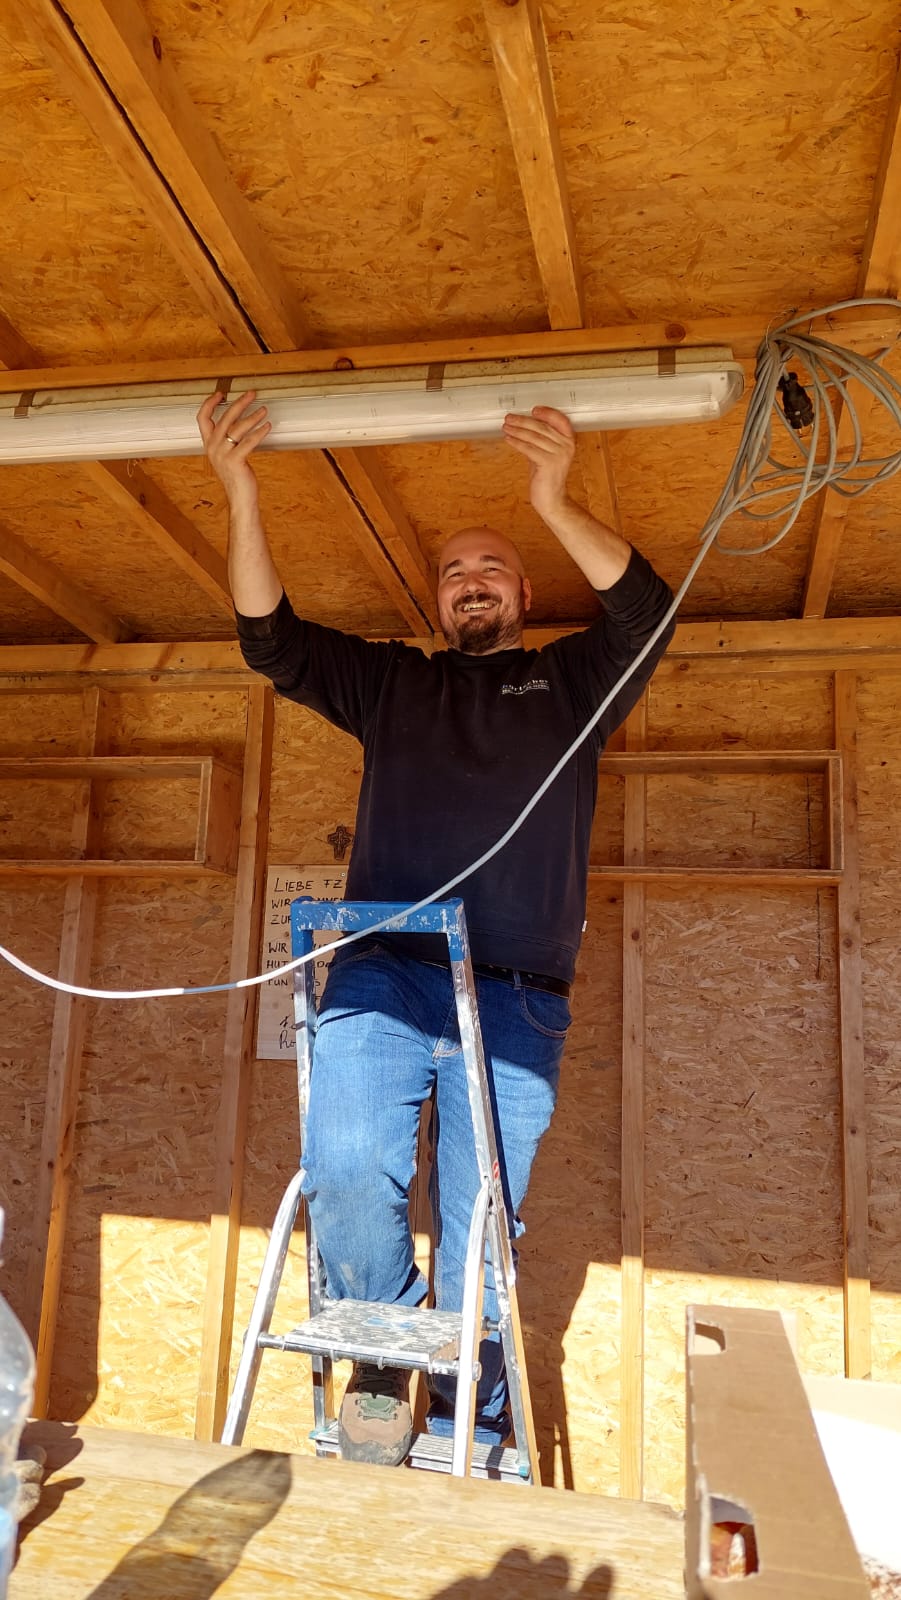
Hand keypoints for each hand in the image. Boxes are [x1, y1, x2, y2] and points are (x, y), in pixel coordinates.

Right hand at [196, 390, 270, 502]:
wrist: (239, 498)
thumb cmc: (236, 476)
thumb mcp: (227, 455)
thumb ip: (227, 440)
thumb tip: (239, 421)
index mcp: (208, 444)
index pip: (202, 418)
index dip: (209, 403)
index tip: (221, 393)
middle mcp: (213, 448)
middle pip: (224, 418)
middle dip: (239, 403)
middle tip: (252, 394)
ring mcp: (223, 455)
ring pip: (237, 428)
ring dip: (253, 416)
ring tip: (264, 410)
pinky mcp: (235, 461)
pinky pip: (248, 442)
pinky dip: (259, 432)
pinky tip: (267, 426)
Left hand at [502, 405, 575, 520]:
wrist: (552, 499)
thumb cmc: (547, 477)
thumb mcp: (546, 453)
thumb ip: (540, 440)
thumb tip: (523, 425)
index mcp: (569, 441)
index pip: (560, 420)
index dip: (547, 413)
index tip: (533, 410)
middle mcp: (566, 446)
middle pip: (542, 427)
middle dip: (523, 421)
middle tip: (509, 418)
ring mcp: (559, 455)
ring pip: (534, 437)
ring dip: (517, 430)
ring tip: (505, 427)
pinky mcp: (548, 463)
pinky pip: (529, 449)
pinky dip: (516, 442)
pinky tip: (508, 439)